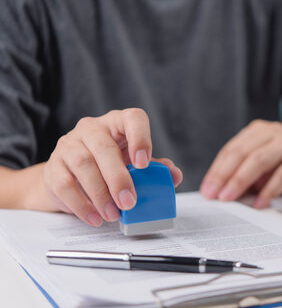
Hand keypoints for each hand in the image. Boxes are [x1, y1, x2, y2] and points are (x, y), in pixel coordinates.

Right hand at [42, 109, 181, 226]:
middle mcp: (92, 128)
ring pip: (82, 164)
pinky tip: (95, 217)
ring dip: (100, 194)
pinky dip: (81, 204)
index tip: (144, 164)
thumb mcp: (134, 164)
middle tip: (129, 202)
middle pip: (104, 147)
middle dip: (118, 178)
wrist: (70, 175)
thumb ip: (156, 169)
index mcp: (118, 123)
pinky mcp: (54, 166)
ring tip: (113, 214)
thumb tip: (174, 176)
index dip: (141, 138)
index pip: (132, 118)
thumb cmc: (109, 165)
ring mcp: (69, 145)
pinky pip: (64, 184)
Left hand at [200, 120, 281, 207]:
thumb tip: (218, 192)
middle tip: (215, 195)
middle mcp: (273, 132)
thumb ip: (244, 174)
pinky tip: (260, 203)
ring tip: (230, 198)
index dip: (217, 170)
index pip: (232, 149)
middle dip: (225, 176)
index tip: (207, 190)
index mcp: (258, 131)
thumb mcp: (262, 167)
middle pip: (243, 153)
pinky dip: (269, 190)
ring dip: (241, 181)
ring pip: (260, 160)